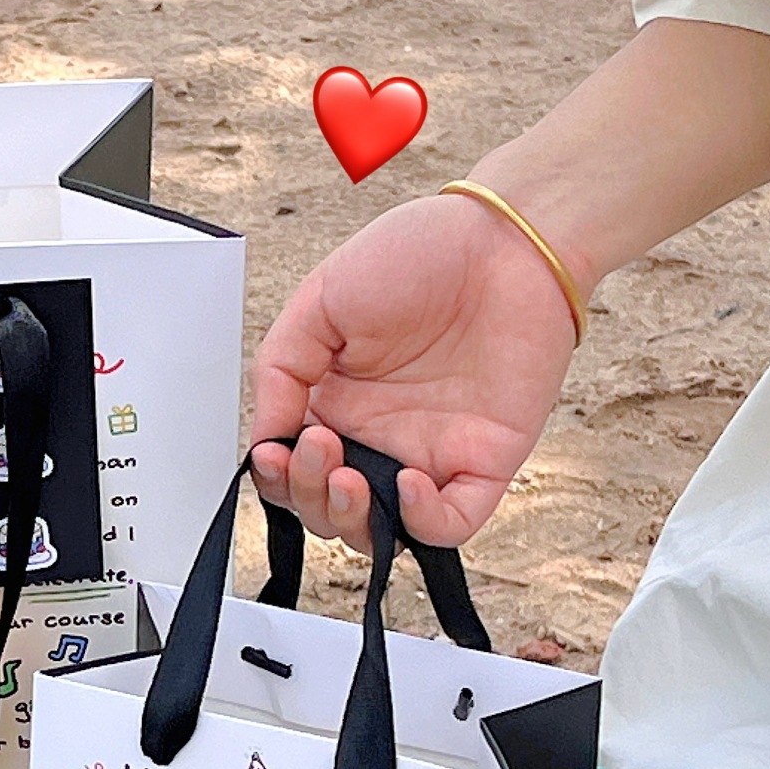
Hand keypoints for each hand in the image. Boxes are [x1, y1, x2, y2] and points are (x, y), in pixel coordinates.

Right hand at [251, 193, 578, 552]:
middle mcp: (377, 438)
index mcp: (334, 405)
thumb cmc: (419, 254)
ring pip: (378, 531)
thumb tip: (263, 440)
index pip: (291, 472)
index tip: (276, 451)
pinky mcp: (481, 463)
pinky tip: (406, 484)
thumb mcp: (318, 302)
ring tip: (346, 477)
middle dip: (308, 494)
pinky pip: (448, 525)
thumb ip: (280, 373)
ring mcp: (428, 456)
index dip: (277, 477)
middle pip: (326, 509)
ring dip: (350, 520)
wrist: (506, 237)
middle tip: (318, 448)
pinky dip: (421, 521)